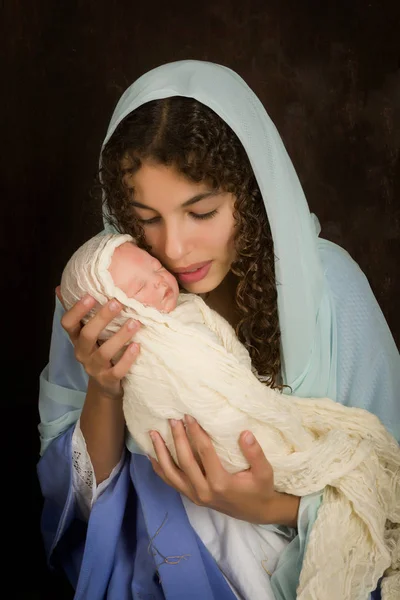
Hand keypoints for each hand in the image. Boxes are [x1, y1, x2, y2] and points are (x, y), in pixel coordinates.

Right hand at [56, 286, 140, 398]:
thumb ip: (78, 313)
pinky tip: (137, 346)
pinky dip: (127, 359)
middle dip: (102, 318)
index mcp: (76, 339)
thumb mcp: (86, 332)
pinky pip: (117, 371)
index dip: (76, 310)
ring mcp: (95, 368)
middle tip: (117, 303)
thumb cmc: (98, 351)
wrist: (105, 386)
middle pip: (87, 335)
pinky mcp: (108, 380)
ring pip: (105, 353)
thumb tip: (60, 288)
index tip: (90, 296)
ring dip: (120, 336)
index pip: (68, 324)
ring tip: (135, 322)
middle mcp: (82, 353)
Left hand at [149, 417, 299, 526]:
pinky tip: (152, 455)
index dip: (195, 432)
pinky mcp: (192, 497)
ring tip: (153, 434)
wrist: (257, 512)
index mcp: (221, 483)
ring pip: (172, 473)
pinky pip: (171, 482)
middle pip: (185, 460)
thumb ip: (255, 453)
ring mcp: (195, 496)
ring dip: (161, 452)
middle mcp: (204, 491)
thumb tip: (245, 433)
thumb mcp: (265, 472)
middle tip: (172, 419)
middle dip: (177, 437)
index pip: (204, 452)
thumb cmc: (260, 489)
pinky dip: (160, 468)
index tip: (188, 416)